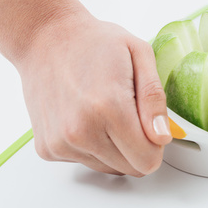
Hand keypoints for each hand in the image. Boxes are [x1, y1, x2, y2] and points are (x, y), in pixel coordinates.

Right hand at [14, 13, 172, 175]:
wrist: (45, 38)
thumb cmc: (95, 42)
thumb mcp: (140, 54)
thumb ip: (155, 99)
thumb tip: (162, 138)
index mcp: (109, 108)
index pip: (147, 160)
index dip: (156, 144)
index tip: (149, 122)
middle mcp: (81, 131)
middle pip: (131, 169)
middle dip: (137, 146)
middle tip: (127, 111)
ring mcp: (60, 143)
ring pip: (109, 168)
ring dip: (114, 146)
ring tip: (103, 110)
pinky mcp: (47, 148)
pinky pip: (85, 162)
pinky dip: (91, 145)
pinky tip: (84, 115)